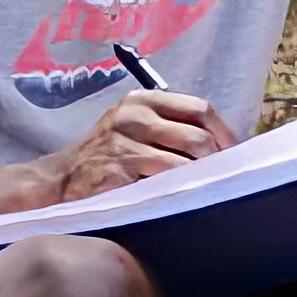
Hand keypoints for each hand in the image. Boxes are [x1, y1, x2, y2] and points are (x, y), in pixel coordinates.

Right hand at [40, 91, 238, 202]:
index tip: (234, 153)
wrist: (62, 178)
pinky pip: (166, 180)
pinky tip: (184, 197)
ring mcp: (126, 142)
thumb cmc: (106, 154)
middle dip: (218, 160)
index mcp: (142, 99)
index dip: (224, 133)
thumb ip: (169, 127)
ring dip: (201, 178)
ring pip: (186, 160)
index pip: (200, 108)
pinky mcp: (121, 169)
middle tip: (224, 177)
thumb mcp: (132, 127)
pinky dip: (181, 189)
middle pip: (198, 135)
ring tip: (206, 189)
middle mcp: (134, 115)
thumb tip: (221, 146)